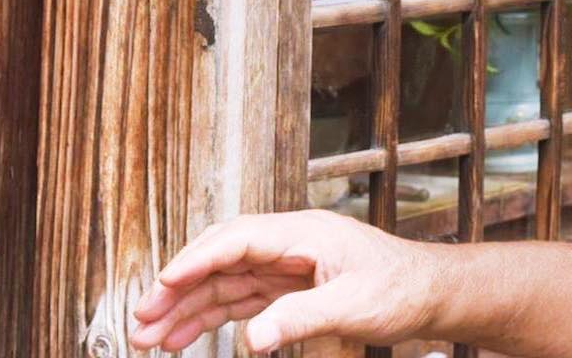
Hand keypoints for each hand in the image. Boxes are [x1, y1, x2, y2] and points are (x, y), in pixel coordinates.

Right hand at [128, 209, 438, 352]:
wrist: (430, 293)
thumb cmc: (400, 289)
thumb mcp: (353, 306)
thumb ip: (302, 318)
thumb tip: (252, 339)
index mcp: (304, 232)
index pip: (237, 238)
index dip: (196, 260)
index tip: (160, 284)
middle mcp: (290, 243)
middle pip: (220, 259)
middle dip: (178, 288)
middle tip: (140, 321)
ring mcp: (287, 265)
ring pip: (224, 282)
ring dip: (185, 308)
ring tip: (147, 339)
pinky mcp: (289, 288)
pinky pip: (239, 300)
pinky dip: (209, 318)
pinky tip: (181, 339)